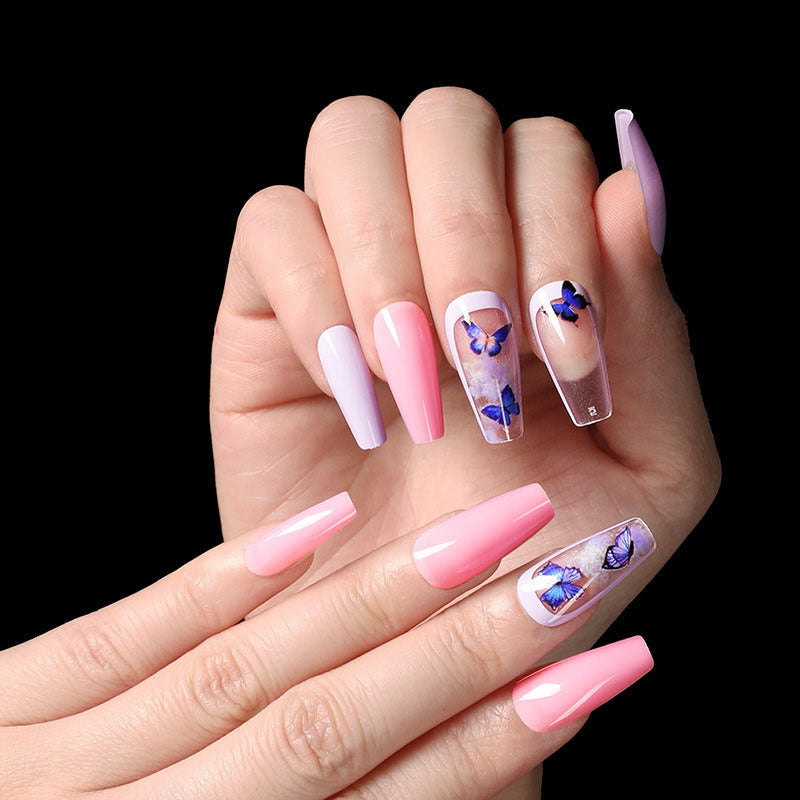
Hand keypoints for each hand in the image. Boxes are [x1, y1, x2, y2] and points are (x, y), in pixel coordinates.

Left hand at [2, 485, 652, 797]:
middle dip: (465, 648)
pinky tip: (318, 520)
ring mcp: (49, 767)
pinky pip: (121, 634)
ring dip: (375, 596)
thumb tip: (466, 776)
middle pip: (332, 723)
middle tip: (572, 574)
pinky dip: (229, 578)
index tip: (598, 669)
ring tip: (482, 531)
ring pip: (249, 667)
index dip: (498, 740)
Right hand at [210, 89, 719, 645]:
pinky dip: (316, 299)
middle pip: (448, 117)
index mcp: (542, 261)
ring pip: (351, 140)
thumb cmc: (535, 556)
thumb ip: (654, 333)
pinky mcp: (267, 304)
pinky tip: (356, 401)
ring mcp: (351, 260)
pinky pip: (269, 224)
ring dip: (391, 258)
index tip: (563, 369)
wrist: (416, 635)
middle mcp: (446, 241)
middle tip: (480, 368)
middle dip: (468, 236)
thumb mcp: (648, 467)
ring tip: (415, 386)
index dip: (558, 237)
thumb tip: (631, 184)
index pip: (547, 153)